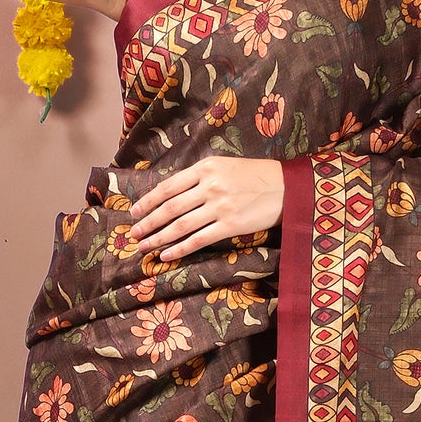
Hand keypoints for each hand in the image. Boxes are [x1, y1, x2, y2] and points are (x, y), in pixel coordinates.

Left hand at [127, 158, 284, 260]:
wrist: (287, 187)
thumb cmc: (255, 175)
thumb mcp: (224, 166)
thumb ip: (199, 177)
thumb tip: (172, 194)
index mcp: (205, 168)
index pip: (168, 187)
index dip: (148, 201)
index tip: (134, 212)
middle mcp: (210, 186)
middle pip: (170, 208)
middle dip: (148, 223)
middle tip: (134, 234)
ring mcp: (220, 207)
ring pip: (180, 225)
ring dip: (159, 238)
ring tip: (144, 246)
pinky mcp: (230, 225)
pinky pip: (198, 240)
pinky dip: (179, 249)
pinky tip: (166, 255)